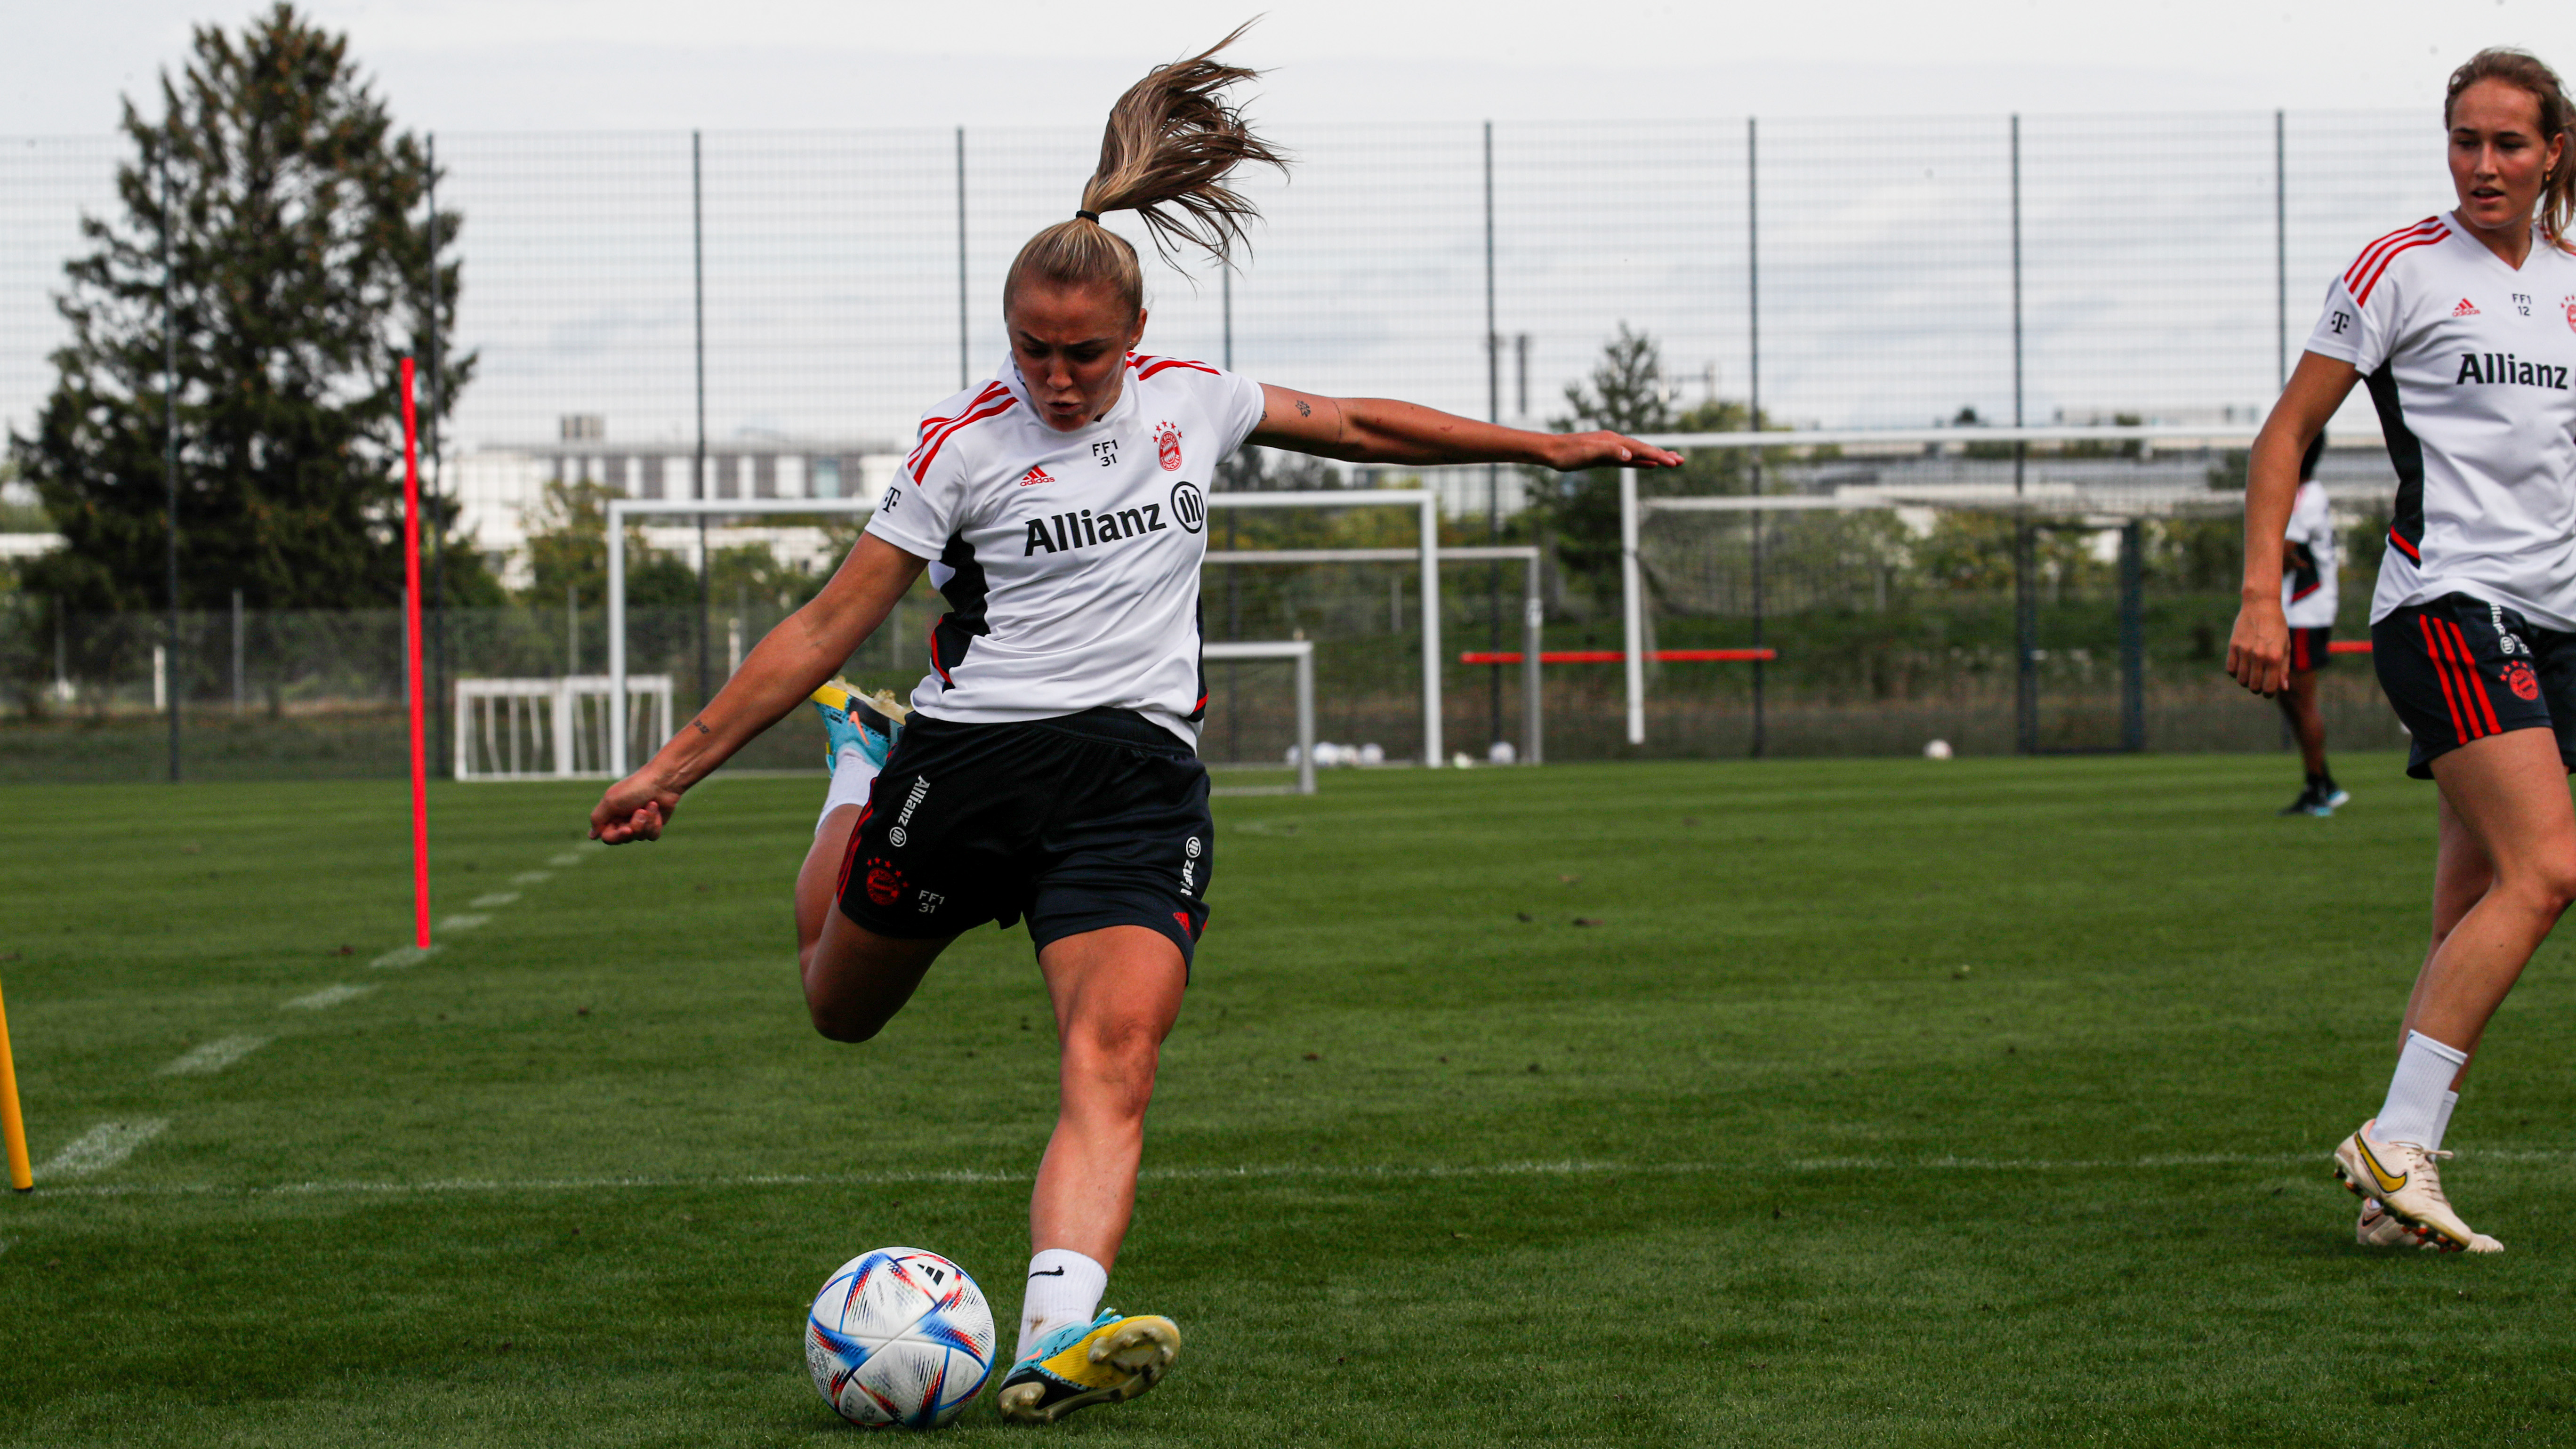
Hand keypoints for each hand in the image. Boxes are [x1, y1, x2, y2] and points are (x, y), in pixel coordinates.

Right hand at [590, 769, 680, 843]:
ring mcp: (639, 823)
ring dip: (646, 822)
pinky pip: (652, 835)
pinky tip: (657, 809)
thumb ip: (598, 818)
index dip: (617, 836)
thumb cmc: (635, 789)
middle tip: (641, 811)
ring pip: (640, 837)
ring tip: (650, 805)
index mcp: (611, 814)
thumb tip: (591, 836)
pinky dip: (655, 823)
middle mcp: (623, 820)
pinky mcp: (653, 824)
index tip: (627, 829)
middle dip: (635, 826)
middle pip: (625, 839)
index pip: (608, 837)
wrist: (662, 781)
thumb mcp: (611, 801)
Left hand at [1543, 431, 1683, 469]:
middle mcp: (1614, 442)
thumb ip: (1610, 452)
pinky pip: (1627, 459)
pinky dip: (1639, 461)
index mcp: (1613, 441)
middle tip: (1682, 461)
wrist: (1549, 451)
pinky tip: (1646, 463)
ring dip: (1654, 457)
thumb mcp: (1588, 453)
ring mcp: (1610, 448)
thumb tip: (1630, 455)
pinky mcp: (1604, 456)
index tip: (1674, 462)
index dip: (1658, 456)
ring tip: (1670, 460)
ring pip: (1637, 453)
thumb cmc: (1567, 453)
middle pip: (1644, 449)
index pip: (1641, 449)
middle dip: (1663, 455)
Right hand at [2226, 600, 2290, 696]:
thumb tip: (2283, 688)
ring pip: (2241, 680)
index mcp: (2275, 657)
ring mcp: (2244, 651)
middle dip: (2257, 688)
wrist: (2261, 605)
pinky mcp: (2233, 646)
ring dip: (2246, 681)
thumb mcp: (2286, 646)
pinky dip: (2235, 672)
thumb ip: (2284, 669)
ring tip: (2251, 673)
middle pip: (2253, 686)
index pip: (2269, 688)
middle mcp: (2259, 655)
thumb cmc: (2277, 626)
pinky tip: (2242, 665)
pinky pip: (2230, 669)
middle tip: (2260, 682)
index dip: (2269, 693)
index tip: (2269, 690)